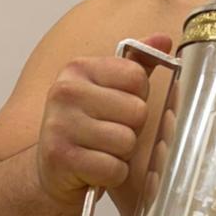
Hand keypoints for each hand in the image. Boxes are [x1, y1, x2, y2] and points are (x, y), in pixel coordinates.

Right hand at [36, 34, 171, 206]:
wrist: (51, 173)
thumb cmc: (86, 131)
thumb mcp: (107, 92)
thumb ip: (136, 65)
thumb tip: (164, 39)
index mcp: (78, 69)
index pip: (137, 76)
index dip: (138, 98)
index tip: (119, 108)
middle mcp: (65, 92)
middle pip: (137, 111)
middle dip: (132, 130)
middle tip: (109, 136)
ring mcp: (60, 125)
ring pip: (127, 142)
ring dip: (122, 155)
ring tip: (101, 152)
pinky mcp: (62, 158)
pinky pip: (114, 168)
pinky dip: (112, 175)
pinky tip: (95, 170)